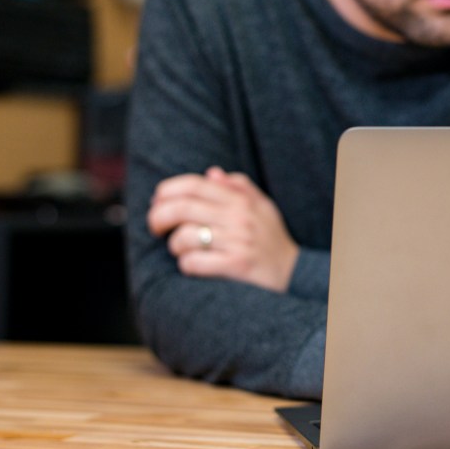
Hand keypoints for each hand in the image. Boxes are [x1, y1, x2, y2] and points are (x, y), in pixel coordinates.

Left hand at [148, 167, 298, 292]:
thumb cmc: (272, 240)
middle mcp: (240, 217)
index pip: (195, 184)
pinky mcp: (236, 266)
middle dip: (158, 217)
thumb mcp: (262, 208)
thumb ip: (240, 187)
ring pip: (184, 237)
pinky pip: (194, 262)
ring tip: (182, 250)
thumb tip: (212, 174)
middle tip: (155, 227)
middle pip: (182, 208)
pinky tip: (193, 266)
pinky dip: (186, 265)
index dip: (168, 190)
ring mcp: (238, 242)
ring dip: (175, 246)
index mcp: (242, 200)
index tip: (157, 202)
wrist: (294, 274)